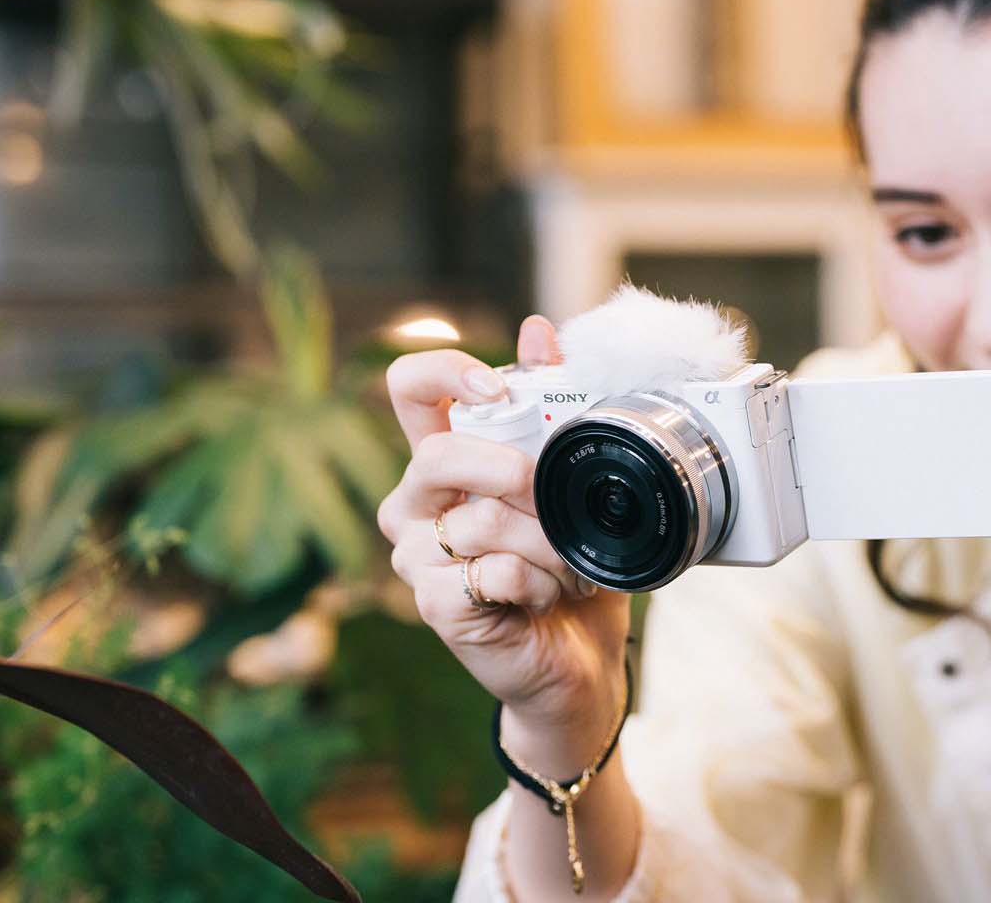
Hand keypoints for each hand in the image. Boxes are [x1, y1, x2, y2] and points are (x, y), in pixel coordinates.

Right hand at [378, 316, 631, 769]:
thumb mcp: (575, 481)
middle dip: (512, 471)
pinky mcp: (435, 606)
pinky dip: (538, 583)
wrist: (580, 660)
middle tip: (554, 498)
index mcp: (446, 457)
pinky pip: (489, 575)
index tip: (501, 387)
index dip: (447, 372)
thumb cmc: (571, 567)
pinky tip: (548, 595)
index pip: (411, 389)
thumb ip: (552, 406)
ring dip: (547, 542)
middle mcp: (418, 502)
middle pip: (437, 454)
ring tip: (571, 564)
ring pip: (477, 521)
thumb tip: (538, 330)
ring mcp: (419, 556)